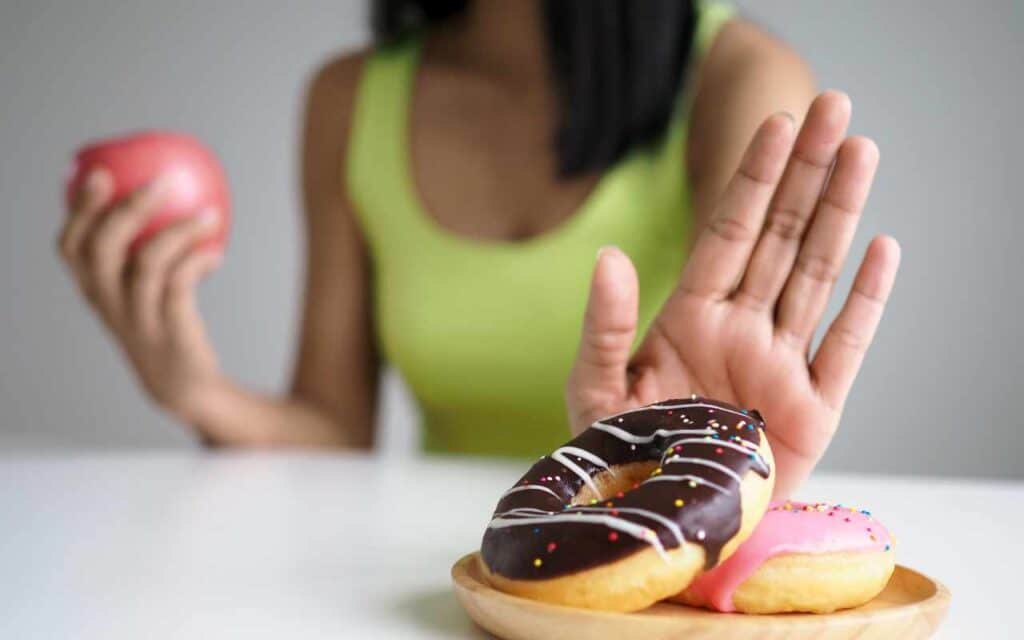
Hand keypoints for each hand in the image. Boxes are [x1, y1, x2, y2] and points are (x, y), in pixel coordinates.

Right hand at [57, 169, 225, 421]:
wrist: (184, 387)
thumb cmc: (165, 325)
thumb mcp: (142, 292)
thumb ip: (141, 252)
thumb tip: (166, 195)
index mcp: (95, 291)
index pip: (71, 246)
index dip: (80, 209)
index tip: (99, 172)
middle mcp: (108, 304)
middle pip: (102, 248)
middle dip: (127, 207)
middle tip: (161, 181)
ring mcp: (138, 319)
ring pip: (147, 263)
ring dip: (180, 230)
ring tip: (210, 213)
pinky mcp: (170, 332)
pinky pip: (181, 285)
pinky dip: (198, 261)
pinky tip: (217, 252)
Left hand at [566, 92, 900, 497]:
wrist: (657, 523)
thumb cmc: (620, 459)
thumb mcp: (595, 390)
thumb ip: (604, 326)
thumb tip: (609, 256)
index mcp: (690, 317)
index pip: (728, 232)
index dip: (753, 178)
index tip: (776, 124)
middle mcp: (741, 329)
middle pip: (780, 237)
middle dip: (806, 173)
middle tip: (835, 108)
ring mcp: (780, 365)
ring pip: (816, 274)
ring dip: (840, 214)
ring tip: (861, 152)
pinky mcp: (813, 411)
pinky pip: (846, 347)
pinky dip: (866, 301)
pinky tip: (883, 249)